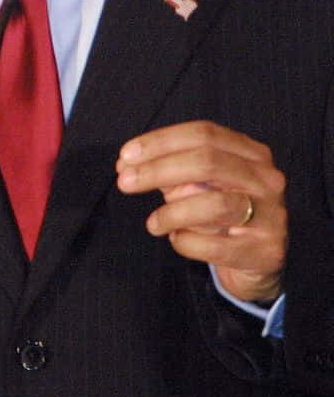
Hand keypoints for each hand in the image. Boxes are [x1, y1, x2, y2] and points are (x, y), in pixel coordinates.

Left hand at [116, 120, 285, 302]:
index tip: (126, 156)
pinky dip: (186, 243)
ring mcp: (272, 215)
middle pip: (209, 162)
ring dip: (172, 213)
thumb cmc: (220, 214)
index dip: (160, 141)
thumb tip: (128, 164)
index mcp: (251, 153)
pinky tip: (178, 240)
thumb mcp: (195, 184)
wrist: (254, 262)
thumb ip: (167, 170)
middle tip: (125, 182)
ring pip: (215, 204)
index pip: (204, 134)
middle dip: (158, 170)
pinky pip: (216, 245)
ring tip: (153, 224)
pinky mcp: (267, 251)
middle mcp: (266, 179)